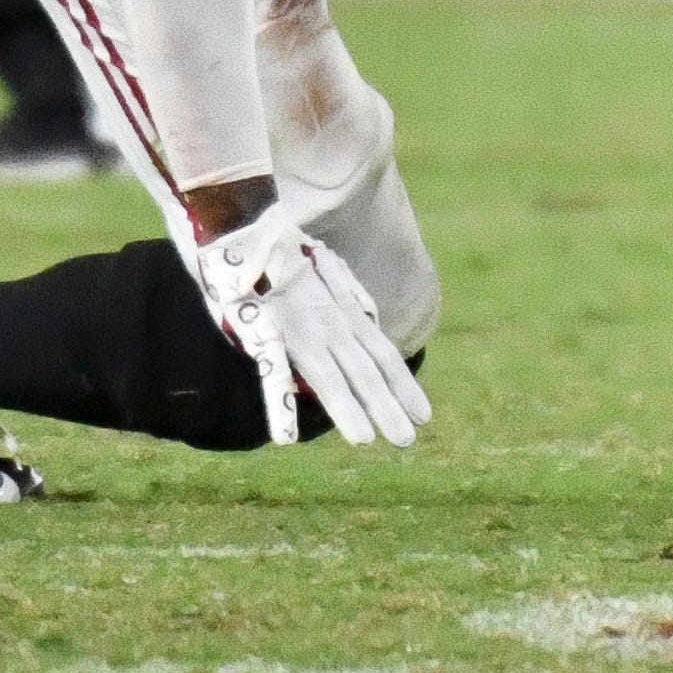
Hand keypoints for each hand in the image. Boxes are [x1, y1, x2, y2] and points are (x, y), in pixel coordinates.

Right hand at [192, 206, 429, 447]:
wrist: (248, 230)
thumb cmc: (285, 254)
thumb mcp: (330, 275)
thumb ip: (346, 303)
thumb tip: (366, 322)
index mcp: (345, 313)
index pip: (383, 354)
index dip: (403, 385)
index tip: (423, 414)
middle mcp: (331, 324)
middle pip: (366, 372)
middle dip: (388, 407)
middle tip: (408, 441)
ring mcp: (301, 329)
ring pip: (332, 376)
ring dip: (351, 411)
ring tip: (369, 441)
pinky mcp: (266, 334)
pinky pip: (274, 374)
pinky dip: (281, 406)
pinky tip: (287, 438)